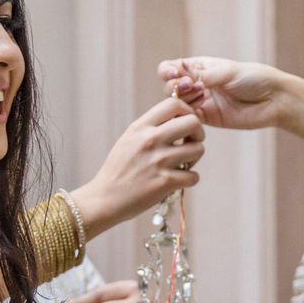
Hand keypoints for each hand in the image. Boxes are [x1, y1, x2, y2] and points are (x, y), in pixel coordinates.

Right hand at [68, 97, 204, 235]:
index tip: (186, 124)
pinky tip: (178, 181)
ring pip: (198, 149)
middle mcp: (150, 140)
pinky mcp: (165, 182)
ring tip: (182, 164)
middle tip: (190, 144)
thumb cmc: (118, 170)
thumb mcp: (129, 140)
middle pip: (193, 123)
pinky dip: (190, 179)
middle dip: (198, 133)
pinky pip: (194, 176)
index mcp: (140, 127)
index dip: (188, 111)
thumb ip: (150, 128)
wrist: (104, 198)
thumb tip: (177, 120)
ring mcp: (159, 161)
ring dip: (195, 158)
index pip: (173, 104)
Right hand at [158, 57, 293, 132]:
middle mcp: (198, 84)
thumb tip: (177, 73)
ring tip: (201, 95)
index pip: (172, 67)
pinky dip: (187, 116)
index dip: (168, 71)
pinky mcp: (208, 119)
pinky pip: (188, 119)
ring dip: (183, 100)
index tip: (174, 74)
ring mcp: (202, 102)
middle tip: (193, 86)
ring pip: (177, 104)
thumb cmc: (255, 78)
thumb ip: (202, 75)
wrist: (274, 100)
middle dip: (176, 87)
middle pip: (170, 87)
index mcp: (201, 67)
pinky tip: (196, 112)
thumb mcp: (227, 72)